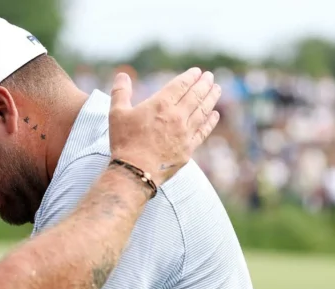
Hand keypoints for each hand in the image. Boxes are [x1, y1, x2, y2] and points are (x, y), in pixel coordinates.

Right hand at [107, 68, 220, 186]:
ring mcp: (185, 132)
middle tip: (210, 77)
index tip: (197, 71)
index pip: (181, 85)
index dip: (191, 76)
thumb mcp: (117, 113)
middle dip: (204, 84)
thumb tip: (123, 75)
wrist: (135, 171)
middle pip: (196, 95)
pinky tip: (215, 115)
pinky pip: (203, 131)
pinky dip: (210, 122)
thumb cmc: (124, 141)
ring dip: (211, 98)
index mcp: (161, 104)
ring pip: (203, 111)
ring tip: (217, 89)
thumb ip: (121, 92)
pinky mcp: (188, 148)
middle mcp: (177, 116)